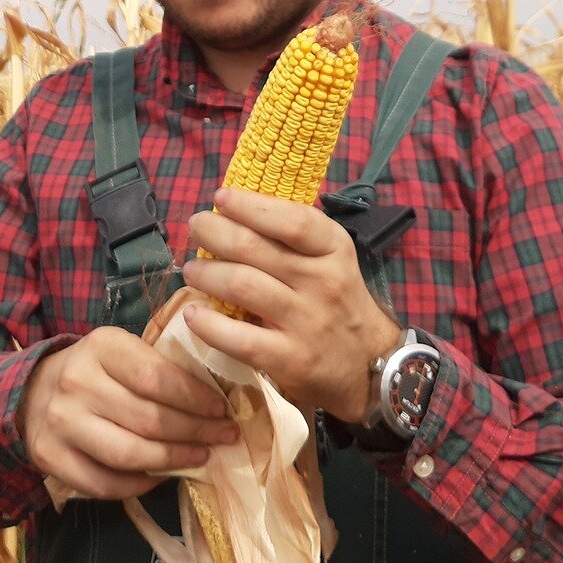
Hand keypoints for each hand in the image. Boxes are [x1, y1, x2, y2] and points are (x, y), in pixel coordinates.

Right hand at [17, 327, 239, 500]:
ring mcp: (60, 422)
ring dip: (173, 461)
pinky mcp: (50, 456)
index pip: (157, 377)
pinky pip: (104, 483)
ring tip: (199, 457)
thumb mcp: (121, 352)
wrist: (31, 392)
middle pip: (148, 418)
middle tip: (223, 437)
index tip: (221, 411)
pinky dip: (139, 485)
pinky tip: (160, 476)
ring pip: (129, 454)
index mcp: (101, 346)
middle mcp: (77, 382)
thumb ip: (158, 369)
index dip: (196, 398)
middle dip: (195, 432)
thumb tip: (214, 402)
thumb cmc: (94, 372)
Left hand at [182, 188, 403, 421]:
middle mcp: (322, 282)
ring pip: (242, 285)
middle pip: (255, 248)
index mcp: (333, 249)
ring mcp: (306, 321)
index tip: (221, 197)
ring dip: (207, 273)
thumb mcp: (330, 259)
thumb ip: (292, 236)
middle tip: (197, 228)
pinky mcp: (291, 359)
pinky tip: (193, 315)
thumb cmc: (337, 301)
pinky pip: (240, 338)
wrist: (369, 364)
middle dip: (215, 232)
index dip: (251, 205)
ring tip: (192, 270)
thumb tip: (235, 209)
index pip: (292, 220)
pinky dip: (209, 325)